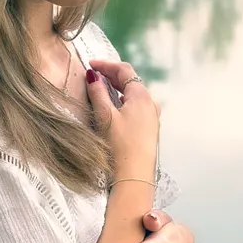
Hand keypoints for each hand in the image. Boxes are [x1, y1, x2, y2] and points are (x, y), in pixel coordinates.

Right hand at [86, 59, 158, 178]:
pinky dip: (123, 101)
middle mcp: (151, 104)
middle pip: (131, 81)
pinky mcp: (149, 129)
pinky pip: (136, 107)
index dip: (106, 65)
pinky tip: (113, 108)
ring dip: (117, 89)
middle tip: (93, 75)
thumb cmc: (119, 146)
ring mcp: (152, 117)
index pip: (124, 71)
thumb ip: (98, 93)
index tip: (90, 65)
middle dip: (111, 75)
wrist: (134, 176)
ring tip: (101, 89)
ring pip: (134, 94)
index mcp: (142, 96)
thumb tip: (92, 76)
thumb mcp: (105, 116)